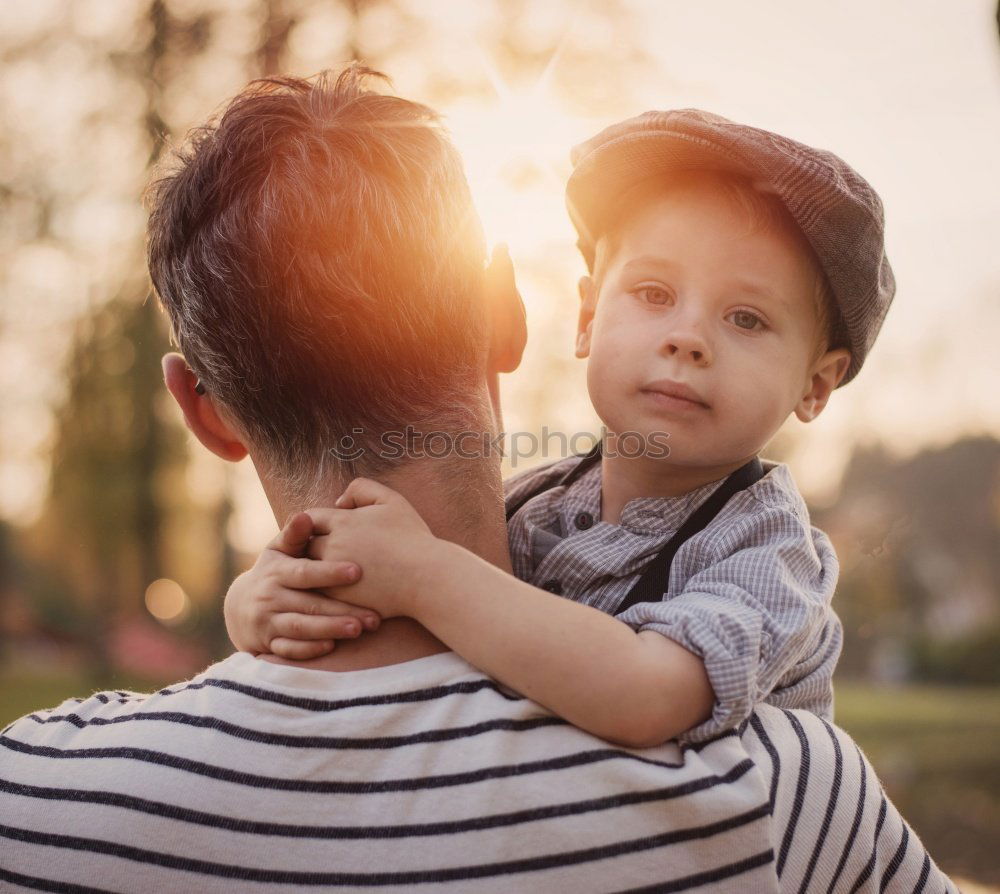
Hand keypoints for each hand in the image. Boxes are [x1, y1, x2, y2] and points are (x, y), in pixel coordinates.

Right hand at [224, 511, 381, 660]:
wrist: (239, 607)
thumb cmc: (273, 572)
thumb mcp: (278, 551)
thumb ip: (295, 535)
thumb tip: (304, 515)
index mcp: (277, 572)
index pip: (304, 572)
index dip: (329, 572)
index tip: (357, 572)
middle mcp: (270, 597)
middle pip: (308, 605)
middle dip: (340, 610)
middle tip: (372, 616)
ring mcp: (268, 622)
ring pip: (300, 628)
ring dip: (329, 630)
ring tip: (358, 630)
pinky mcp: (267, 644)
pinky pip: (288, 650)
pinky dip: (308, 649)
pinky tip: (332, 647)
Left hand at [304, 478, 442, 618]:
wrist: (427, 577)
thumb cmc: (412, 538)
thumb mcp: (391, 501)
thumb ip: (362, 490)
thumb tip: (339, 502)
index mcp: (342, 522)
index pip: (309, 519)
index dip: (315, 524)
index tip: (322, 530)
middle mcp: (332, 548)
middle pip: (304, 546)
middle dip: (310, 547)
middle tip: (316, 551)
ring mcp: (333, 576)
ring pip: (308, 572)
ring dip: (312, 570)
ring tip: (322, 571)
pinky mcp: (338, 601)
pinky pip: (318, 594)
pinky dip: (322, 590)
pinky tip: (333, 589)